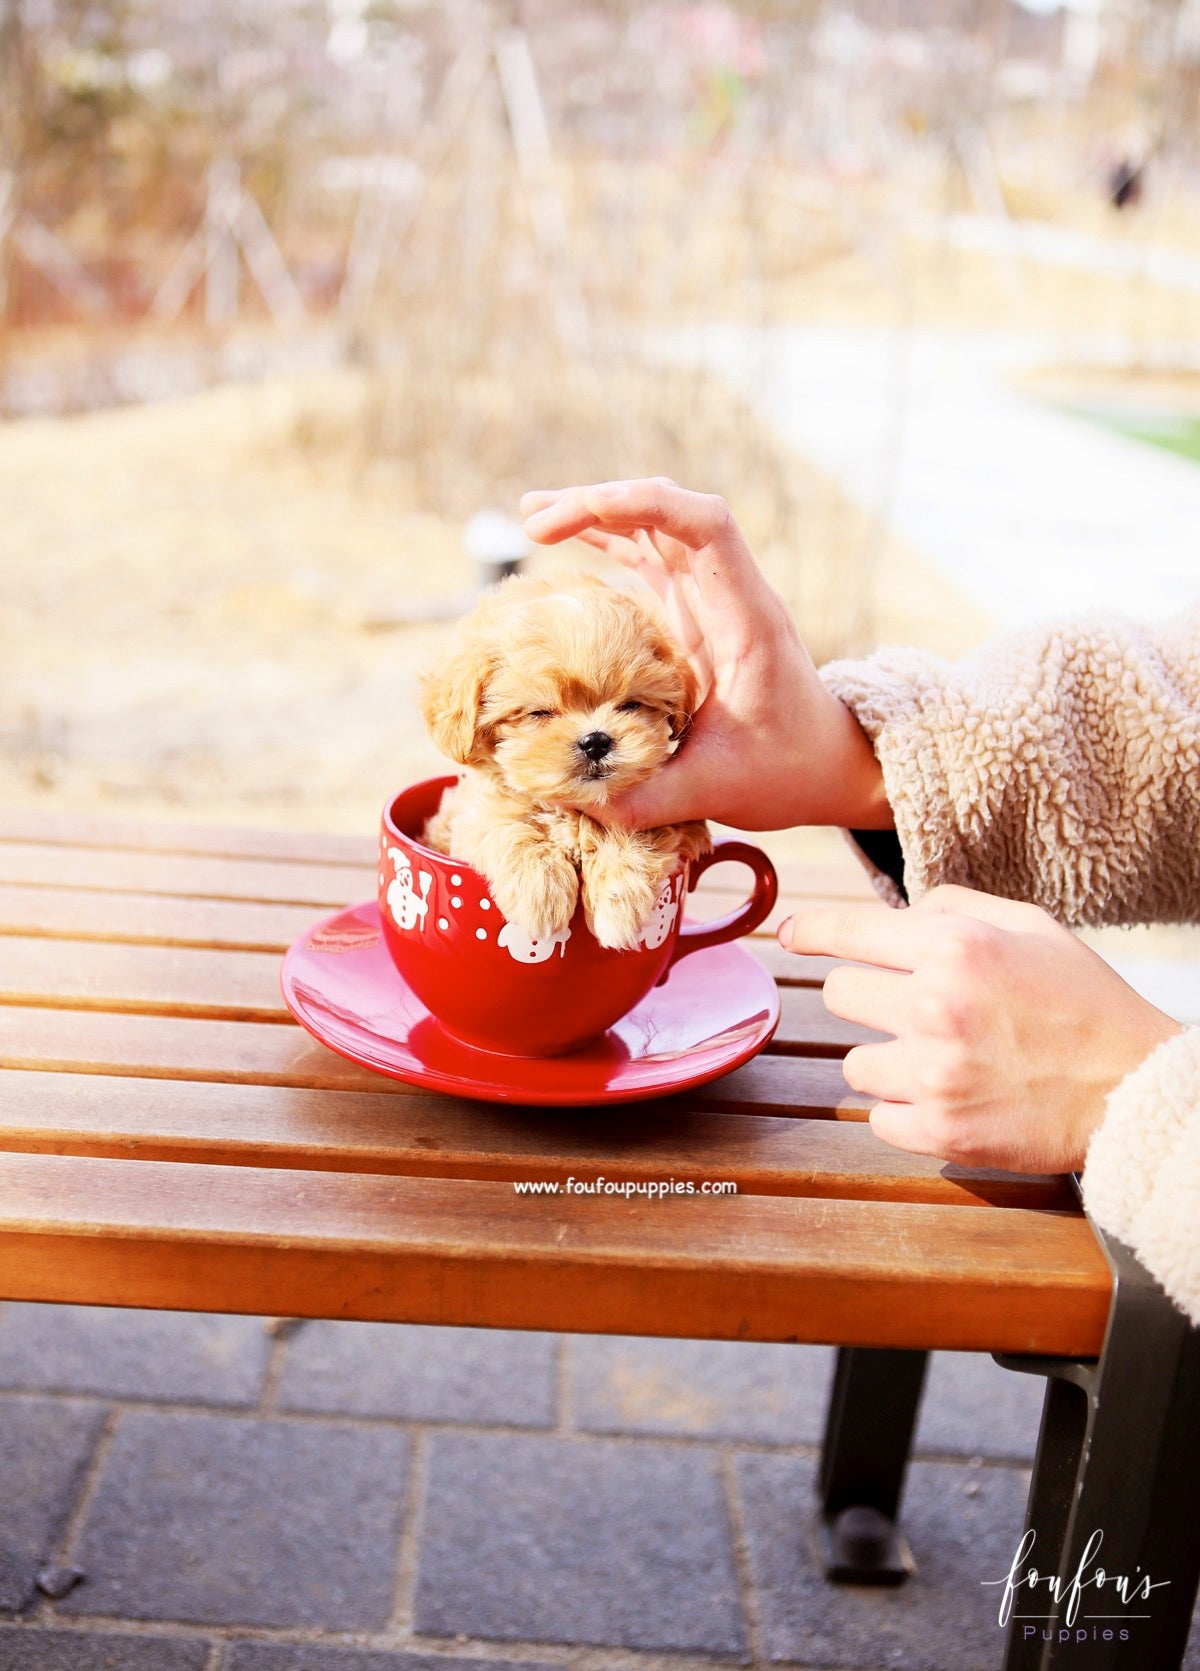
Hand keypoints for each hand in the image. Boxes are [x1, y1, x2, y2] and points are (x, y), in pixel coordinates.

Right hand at [520, 477, 890, 831]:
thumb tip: (565, 797)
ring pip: (658, 526)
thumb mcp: (715, 792)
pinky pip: (653, 556)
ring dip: (599, 513)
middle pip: (672, 512)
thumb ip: (645, 798)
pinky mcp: (699, 613)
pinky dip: (610, 539)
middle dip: (602, 502)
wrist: (828, 767)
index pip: (707, 527)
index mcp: (747, 622)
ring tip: (534, 515)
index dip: (645, 503)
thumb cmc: (786, 774)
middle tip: (534, 520)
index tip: (585, 509)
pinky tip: (566, 536)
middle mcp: (733, 596)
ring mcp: (716, 599)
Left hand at [778, 884, 1183, 1174]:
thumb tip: (898, 910)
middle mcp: (935, 1005)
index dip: (810, 932)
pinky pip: (878, 1118)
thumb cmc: (1085, 1003)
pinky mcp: (940, 1131)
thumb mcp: (1030, 927)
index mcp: (954, 948)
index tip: (792, 936)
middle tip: (911, 1010)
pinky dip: (905, 1112)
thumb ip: (954, 908)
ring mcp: (934, 1073)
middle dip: (868, 998)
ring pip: (855, 1062)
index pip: (847, 931)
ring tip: (945, 1061)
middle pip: (838, 995)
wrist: (1134, 1089)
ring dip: (888, 1061)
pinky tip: (950, 1099)